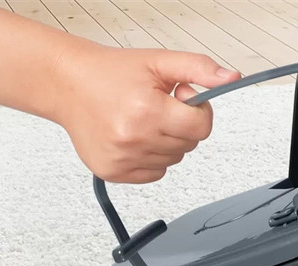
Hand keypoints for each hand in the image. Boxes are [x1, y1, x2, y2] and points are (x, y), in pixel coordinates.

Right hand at [52, 44, 240, 183]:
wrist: (67, 84)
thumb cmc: (111, 73)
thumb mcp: (159, 62)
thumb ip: (199, 69)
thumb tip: (231, 78)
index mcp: (147, 110)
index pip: (201, 127)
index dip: (197, 112)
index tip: (180, 98)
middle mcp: (133, 138)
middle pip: (189, 145)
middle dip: (181, 125)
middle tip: (156, 106)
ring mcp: (122, 159)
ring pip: (173, 159)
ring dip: (166, 142)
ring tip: (141, 119)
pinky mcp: (113, 172)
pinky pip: (155, 173)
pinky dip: (151, 158)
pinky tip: (133, 137)